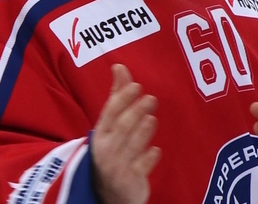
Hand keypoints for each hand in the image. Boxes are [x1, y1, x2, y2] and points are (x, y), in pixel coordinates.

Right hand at [91, 64, 160, 203]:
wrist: (111, 193)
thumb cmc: (113, 150)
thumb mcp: (111, 125)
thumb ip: (117, 95)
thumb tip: (119, 66)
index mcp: (101, 133)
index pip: (110, 112)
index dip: (122, 98)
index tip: (136, 85)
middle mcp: (106, 149)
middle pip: (121, 128)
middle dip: (135, 112)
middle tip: (151, 99)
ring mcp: (117, 166)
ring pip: (130, 146)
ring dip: (141, 132)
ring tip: (152, 119)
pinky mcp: (130, 181)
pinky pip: (140, 167)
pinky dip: (148, 158)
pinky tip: (156, 150)